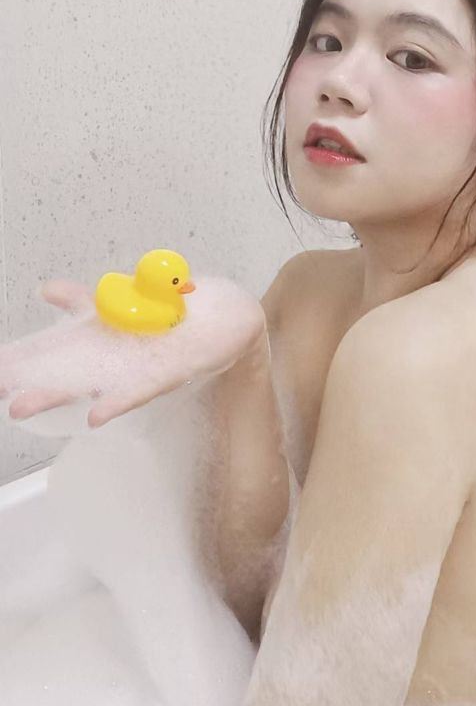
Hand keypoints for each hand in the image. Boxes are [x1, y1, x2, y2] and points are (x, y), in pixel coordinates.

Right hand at [0, 275, 266, 429]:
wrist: (225, 318)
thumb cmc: (170, 316)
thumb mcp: (118, 305)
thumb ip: (79, 302)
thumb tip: (45, 289)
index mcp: (95, 347)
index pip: (46, 355)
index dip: (16, 362)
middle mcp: (110, 364)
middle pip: (60, 379)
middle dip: (25, 387)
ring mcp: (136, 372)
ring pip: (89, 389)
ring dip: (55, 398)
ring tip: (19, 406)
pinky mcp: (169, 373)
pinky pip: (140, 392)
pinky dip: (118, 401)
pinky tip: (96, 415)